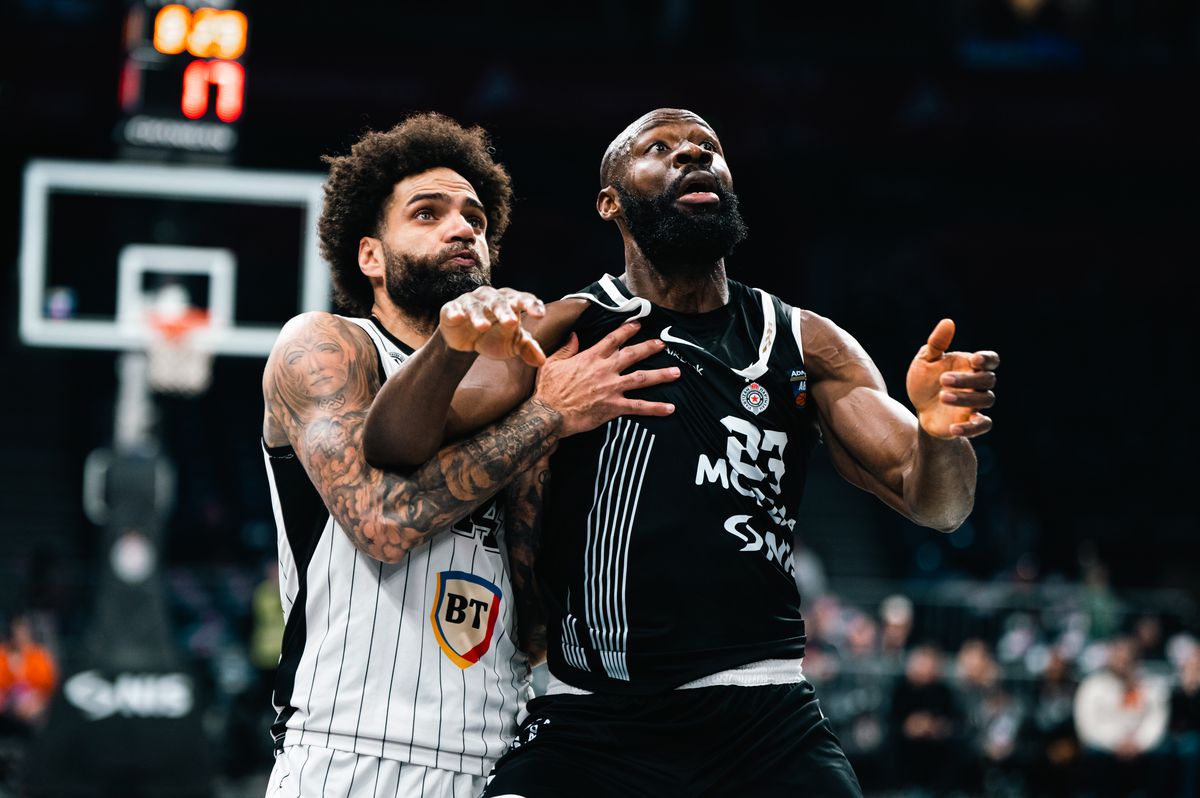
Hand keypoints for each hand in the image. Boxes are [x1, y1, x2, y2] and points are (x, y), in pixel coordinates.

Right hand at [440, 287, 546, 366]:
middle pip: (499, 301)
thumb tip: (542, 361)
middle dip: (504, 311)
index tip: (540, 315)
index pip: (523, 299)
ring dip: (479, 316)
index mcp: (510, 302)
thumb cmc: (495, 337)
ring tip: (483, 327)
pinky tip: (458, 317)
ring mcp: (470, 302)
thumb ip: (527, 348)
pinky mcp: (451, 309)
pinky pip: (453, 309)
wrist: (467, 343)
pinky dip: (455, 312)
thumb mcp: (512, 344)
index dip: (531, 304)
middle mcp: (491, 298)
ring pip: (476, 306)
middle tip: (510, 322)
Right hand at [533, 321, 679, 436]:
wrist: (549, 414)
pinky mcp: (614, 406)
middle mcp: (605, 370)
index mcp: (591, 357)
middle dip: (650, 348)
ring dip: (661, 375)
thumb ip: (567, 348)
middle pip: (633, 354)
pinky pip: (639, 406)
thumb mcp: (553, 363)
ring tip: (676, 372)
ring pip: (642, 378)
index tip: (638, 324)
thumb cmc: (548, 390)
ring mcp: (611, 388)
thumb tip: (575, 336)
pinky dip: (655, 408)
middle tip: (662, 344)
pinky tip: (670, 408)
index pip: (613, 339)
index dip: (627, 330)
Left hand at [906, 319, 998, 439]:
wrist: (918, 408)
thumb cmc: (925, 380)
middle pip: (987, 380)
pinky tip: (954, 428)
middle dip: (967, 380)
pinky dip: (972, 428)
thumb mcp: (925, 360)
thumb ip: (937, 343)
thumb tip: (948, 322)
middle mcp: (978, 384)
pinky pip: (983, 425)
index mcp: (970, 366)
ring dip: (965, 399)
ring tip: (942, 397)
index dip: (987, 359)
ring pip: (986, 400)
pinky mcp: (971, 421)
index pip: (991, 360)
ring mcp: (976, 403)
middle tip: (943, 380)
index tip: (974, 360)